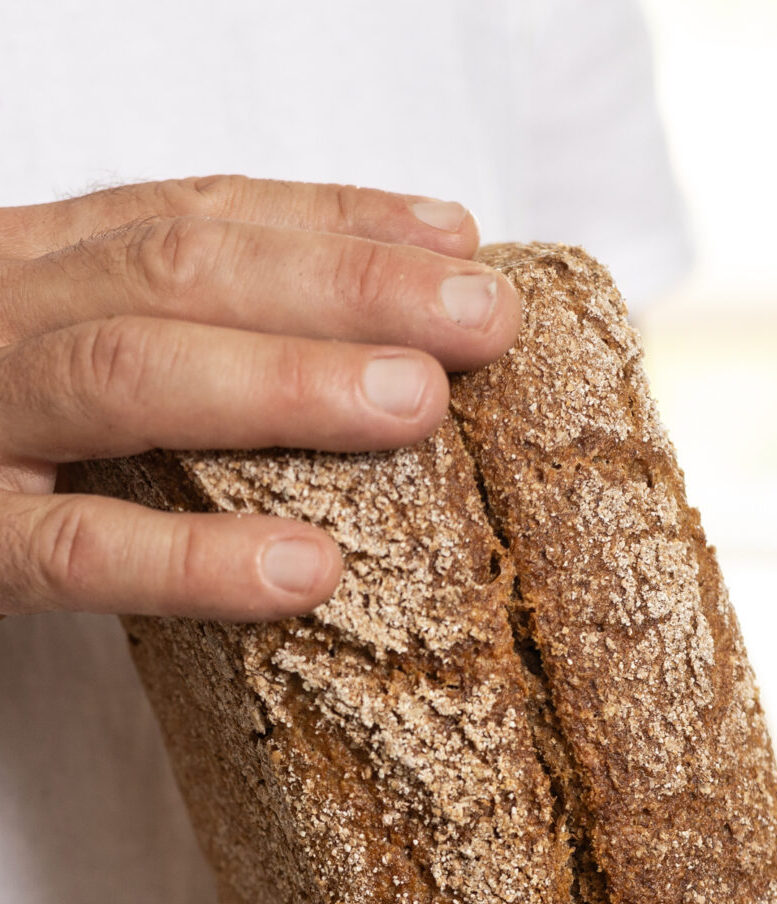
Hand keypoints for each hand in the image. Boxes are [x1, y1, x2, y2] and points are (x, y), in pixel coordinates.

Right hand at [0, 175, 519, 617]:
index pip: (189, 215)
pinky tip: (305, 569)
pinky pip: (75, 549)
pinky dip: (193, 559)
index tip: (453, 238)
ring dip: (284, 382)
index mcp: (24, 265)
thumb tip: (342, 335)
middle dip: (343, 284)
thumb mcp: (30, 343)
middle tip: (484, 318)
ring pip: (128, 375)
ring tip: (418, 404)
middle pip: (181, 270)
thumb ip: (139, 325)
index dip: (330, 219)